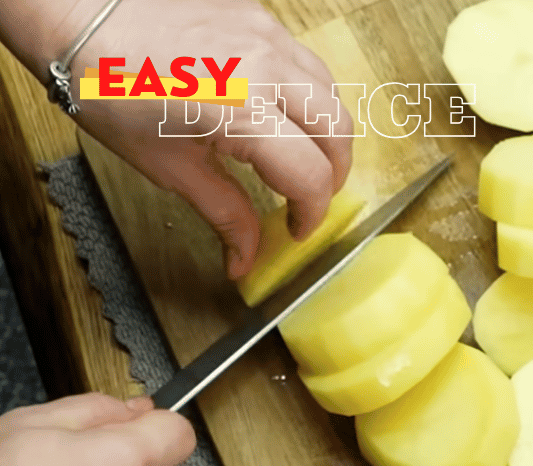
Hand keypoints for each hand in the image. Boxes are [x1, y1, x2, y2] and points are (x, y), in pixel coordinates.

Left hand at [12, 0, 352, 276]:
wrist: (82, 18)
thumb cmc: (112, 89)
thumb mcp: (171, 167)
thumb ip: (224, 213)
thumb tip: (244, 261)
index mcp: (245, 113)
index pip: (312, 176)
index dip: (311, 213)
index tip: (295, 230)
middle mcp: (266, 68)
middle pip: (337, 131)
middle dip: (331, 174)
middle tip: (308, 199)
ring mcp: (265, 33)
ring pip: (329, 90)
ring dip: (326, 132)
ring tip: (300, 157)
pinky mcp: (256, 12)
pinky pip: (303, 59)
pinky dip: (305, 94)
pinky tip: (278, 114)